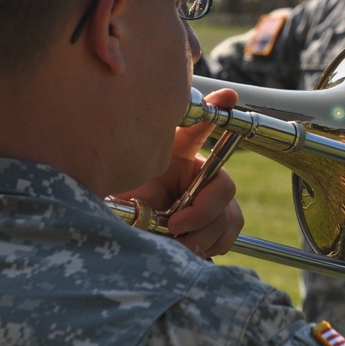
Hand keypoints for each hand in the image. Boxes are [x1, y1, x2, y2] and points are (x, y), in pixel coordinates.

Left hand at [115, 88, 242, 257]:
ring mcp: (209, 203)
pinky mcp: (212, 229)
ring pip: (229, 215)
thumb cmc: (116, 204)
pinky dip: (209, 246)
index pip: (201, 126)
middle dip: (203, 210)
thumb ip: (137, 162)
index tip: (227, 96)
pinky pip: (227, 236)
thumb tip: (164, 132)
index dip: (217, 109)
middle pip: (224, 186)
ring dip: (202, 234)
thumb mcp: (120, 179)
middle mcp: (198, 175)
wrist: (115, 238)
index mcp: (178, 155)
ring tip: (174, 245)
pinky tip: (185, 249)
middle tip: (175, 226)